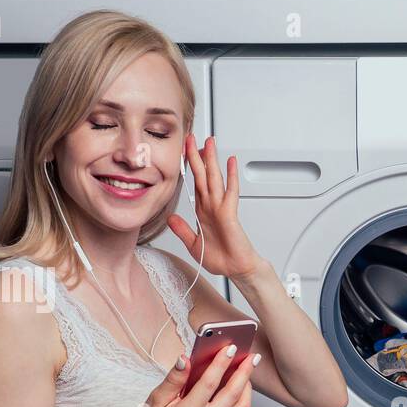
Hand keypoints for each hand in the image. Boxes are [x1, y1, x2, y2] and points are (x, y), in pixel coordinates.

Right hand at [128, 344, 257, 406]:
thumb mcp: (156, 399)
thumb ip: (173, 379)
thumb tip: (184, 359)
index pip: (209, 383)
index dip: (221, 363)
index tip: (230, 349)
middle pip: (232, 394)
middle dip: (244, 372)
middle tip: (250, 357)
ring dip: (247, 388)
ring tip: (247, 372)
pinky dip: (242, 402)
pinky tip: (241, 390)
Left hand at [167, 133, 267, 282]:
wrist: (237, 269)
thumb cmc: (221, 258)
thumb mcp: (193, 244)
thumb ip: (182, 230)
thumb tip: (170, 218)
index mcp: (203, 212)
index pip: (195, 184)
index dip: (189, 168)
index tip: (183, 153)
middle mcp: (212, 206)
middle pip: (203, 175)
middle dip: (197, 156)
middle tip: (192, 138)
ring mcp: (221, 208)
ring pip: (215, 178)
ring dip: (212, 159)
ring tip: (209, 142)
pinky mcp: (230, 213)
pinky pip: (230, 191)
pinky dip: (231, 176)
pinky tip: (231, 162)